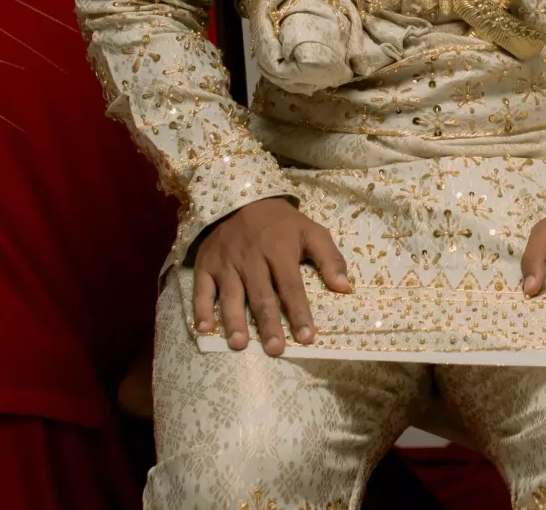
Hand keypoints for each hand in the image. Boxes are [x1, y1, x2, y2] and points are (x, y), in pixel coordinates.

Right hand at [191, 195, 351, 353]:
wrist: (240, 197)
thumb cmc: (280, 223)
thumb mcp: (310, 231)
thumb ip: (330, 258)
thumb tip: (345, 288)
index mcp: (279, 248)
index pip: (291, 286)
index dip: (299, 312)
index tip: (307, 337)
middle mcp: (251, 257)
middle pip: (261, 295)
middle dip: (268, 324)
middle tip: (275, 349)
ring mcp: (226, 262)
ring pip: (231, 295)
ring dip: (234, 320)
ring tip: (240, 344)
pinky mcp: (205, 264)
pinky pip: (201, 289)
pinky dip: (201, 309)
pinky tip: (205, 329)